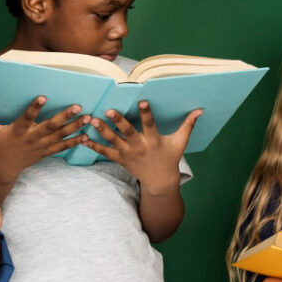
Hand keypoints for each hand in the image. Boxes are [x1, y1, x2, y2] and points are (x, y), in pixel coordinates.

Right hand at [0, 97, 86, 178]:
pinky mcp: (45, 152)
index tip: (43, 97)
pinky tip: (86, 136)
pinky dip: (74, 142)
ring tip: (88, 119)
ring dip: (75, 127)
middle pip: (50, 127)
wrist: (3, 168)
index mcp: (18, 131)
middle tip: (78, 107)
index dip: (34, 108)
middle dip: (65, 117)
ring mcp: (40, 147)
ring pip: (60, 136)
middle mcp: (31, 139)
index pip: (27, 118)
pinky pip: (62, 148)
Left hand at [77, 101, 200, 185]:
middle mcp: (139, 146)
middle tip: (109, 110)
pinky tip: (81, 138)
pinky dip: (93, 146)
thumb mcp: (180, 142)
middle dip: (118, 121)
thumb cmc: (170, 158)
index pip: (150, 124)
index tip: (142, 101)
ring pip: (113, 141)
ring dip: (101, 131)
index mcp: (154, 140)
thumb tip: (200, 110)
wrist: (159, 181)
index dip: (147, 113)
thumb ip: (188, 125)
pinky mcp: (120, 159)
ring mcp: (128, 153)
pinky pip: (105, 152)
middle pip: (127, 132)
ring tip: (91, 120)